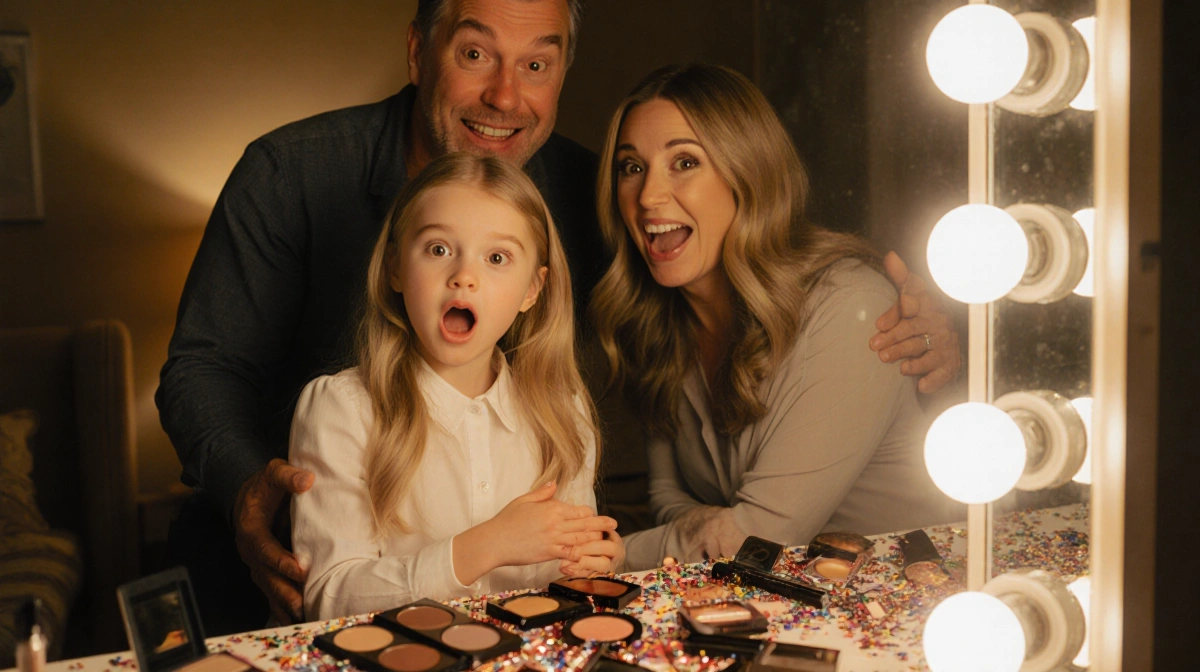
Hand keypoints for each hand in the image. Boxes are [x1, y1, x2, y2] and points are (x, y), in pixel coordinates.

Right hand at [233, 458, 314, 624]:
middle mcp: (250, 550)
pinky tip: (294, 619)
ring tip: (303, 614)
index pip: (264, 547)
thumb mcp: (273, 472)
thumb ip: (287, 475)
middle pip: (265, 574)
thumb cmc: (266, 486)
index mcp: (250, 528)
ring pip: (267, 587)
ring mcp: (256, 563)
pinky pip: (270, 591)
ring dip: (283, 602)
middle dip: (283, 589)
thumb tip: (307, 480)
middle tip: (302, 601)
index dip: (280, 559)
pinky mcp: (264, 570)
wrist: (251, 497)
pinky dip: (280, 606)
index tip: (299, 569)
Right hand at [454, 482, 616, 584]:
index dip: (587, 513)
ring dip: (595, 538)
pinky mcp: (550, 554)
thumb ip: (542, 493)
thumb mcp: (523, 500)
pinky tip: (591, 554)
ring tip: (608, 538)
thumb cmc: (506, 520)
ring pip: (581, 538)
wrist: (495, 541)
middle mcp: (556, 523)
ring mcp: (554, 539)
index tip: (593, 515)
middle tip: (614, 524)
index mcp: (551, 508)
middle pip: (584, 524)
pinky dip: (582, 554)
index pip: (577, 510)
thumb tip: (554, 483)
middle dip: (600, 524)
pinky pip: (571, 554)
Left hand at [870, 251, 961, 393]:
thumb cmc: (921, 319)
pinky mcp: (948, 366)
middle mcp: (937, 325)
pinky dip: (932, 380)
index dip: (898, 312)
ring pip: (926, 352)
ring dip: (910, 359)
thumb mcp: (912, 296)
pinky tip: (921, 385)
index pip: (913, 305)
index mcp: (928, 307)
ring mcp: (944, 346)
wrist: (943, 347)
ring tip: (892, 363)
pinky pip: (942, 374)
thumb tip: (890, 255)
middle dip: (895, 339)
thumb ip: (901, 278)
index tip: (879, 323)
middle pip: (914, 330)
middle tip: (875, 346)